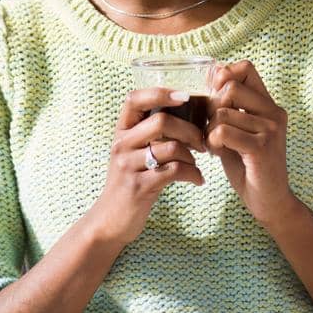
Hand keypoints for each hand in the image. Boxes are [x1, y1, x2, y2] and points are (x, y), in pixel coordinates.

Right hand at [87, 88, 206, 247]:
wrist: (110, 220)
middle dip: (190, 130)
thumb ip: (150, 133)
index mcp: (121, 131)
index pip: (134, 99)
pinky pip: (174, 172)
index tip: (185, 96)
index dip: (161, 92)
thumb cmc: (130, 181)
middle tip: (202, 142)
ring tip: (197, 164)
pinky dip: (193, 174)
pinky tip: (198, 180)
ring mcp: (128, 166)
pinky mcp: (139, 187)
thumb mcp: (133, 152)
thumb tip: (188, 114)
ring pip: (171, 147)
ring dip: (192, 156)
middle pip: (161, 121)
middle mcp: (122, 145)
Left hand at [206, 60, 292, 220]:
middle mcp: (274, 113)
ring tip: (216, 145)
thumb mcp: (236, 128)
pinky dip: (212, 143)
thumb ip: (227, 103)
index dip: (223, 77)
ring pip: (222, 113)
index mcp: (269, 105)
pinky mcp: (262, 147)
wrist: (270, 201)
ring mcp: (271, 129)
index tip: (214, 99)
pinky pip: (223, 132)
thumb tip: (213, 70)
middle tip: (212, 128)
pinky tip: (217, 153)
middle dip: (212, 107)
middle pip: (230, 87)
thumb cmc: (248, 164)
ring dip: (209, 131)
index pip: (245, 68)